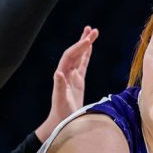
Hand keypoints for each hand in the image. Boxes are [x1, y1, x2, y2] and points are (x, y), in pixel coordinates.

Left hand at [36, 26, 97, 141]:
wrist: (60, 122)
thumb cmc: (61, 114)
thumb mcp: (61, 101)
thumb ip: (60, 87)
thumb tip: (58, 72)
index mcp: (62, 75)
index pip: (70, 56)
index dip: (79, 47)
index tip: (88, 40)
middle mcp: (66, 73)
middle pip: (75, 52)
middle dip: (83, 41)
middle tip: (93, 30)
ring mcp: (72, 76)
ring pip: (79, 56)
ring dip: (85, 44)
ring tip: (93, 32)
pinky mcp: (77, 81)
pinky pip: (83, 64)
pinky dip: (86, 55)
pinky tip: (90, 47)